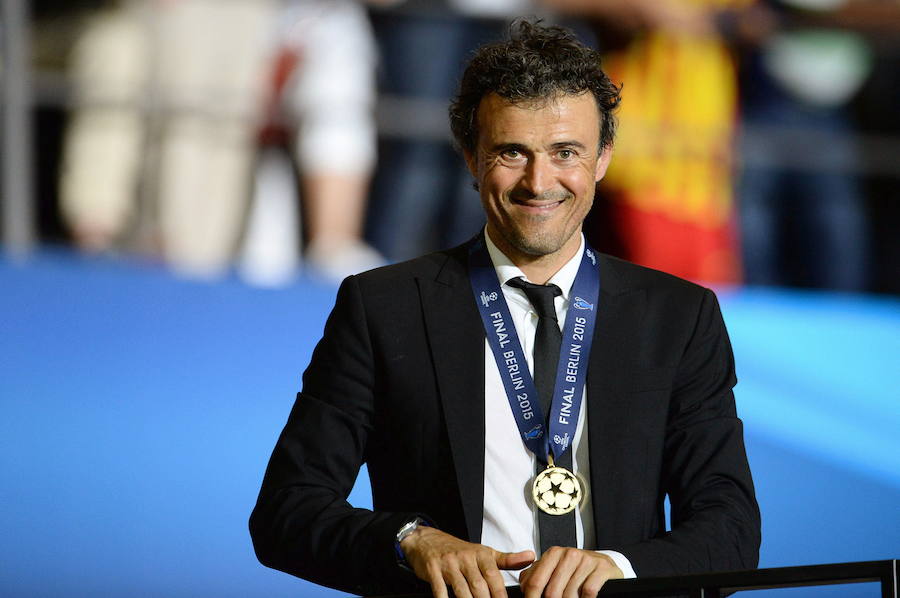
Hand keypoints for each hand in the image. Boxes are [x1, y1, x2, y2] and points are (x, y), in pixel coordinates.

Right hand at [401, 526, 534, 597]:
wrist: (428, 540)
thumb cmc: (460, 551)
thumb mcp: (485, 552)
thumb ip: (508, 559)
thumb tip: (531, 557)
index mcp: (482, 554)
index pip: (494, 577)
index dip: (501, 595)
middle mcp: (466, 557)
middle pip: (479, 586)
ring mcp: (449, 563)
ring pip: (462, 590)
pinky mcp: (433, 569)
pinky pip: (440, 590)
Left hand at [518, 547, 623, 597]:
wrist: (604, 566)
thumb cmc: (576, 571)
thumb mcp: (555, 569)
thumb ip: (536, 575)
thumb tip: (524, 587)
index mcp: (553, 554)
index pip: (534, 582)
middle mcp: (569, 554)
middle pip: (551, 593)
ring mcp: (586, 560)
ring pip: (570, 595)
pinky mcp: (602, 568)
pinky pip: (588, 592)